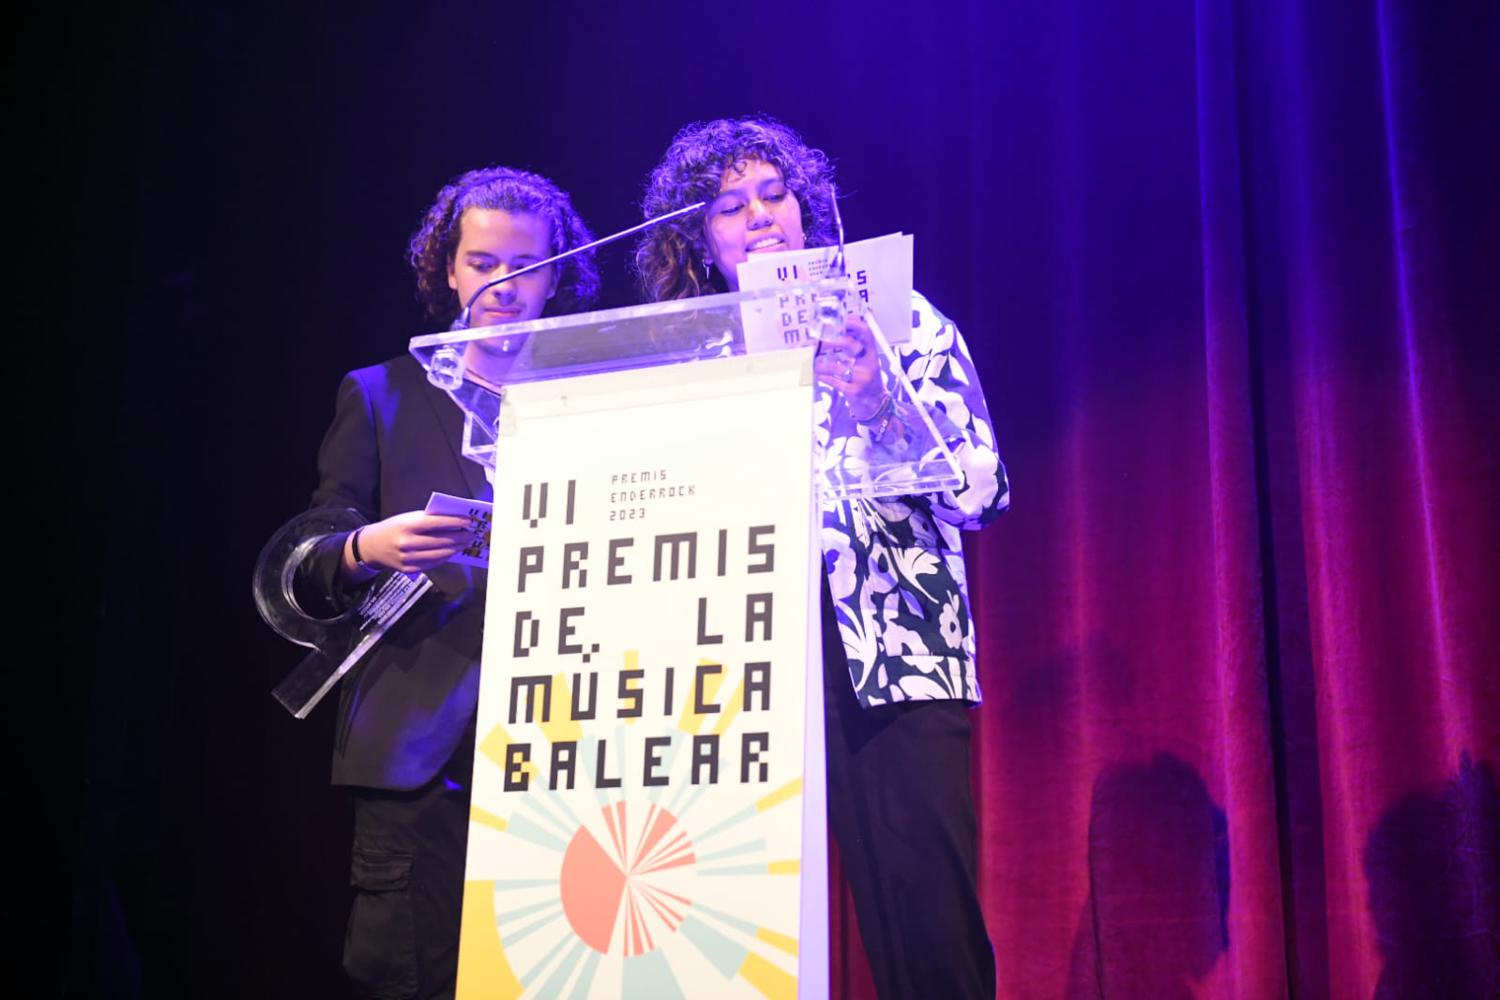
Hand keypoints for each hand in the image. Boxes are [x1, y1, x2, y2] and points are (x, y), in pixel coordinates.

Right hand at [342, 511, 472, 578]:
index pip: (435, 523)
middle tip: (471, 534)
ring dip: (455, 549)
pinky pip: (431, 564)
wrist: (371, 546)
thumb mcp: (406, 518)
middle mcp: (407, 543)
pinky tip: (451, 552)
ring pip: (438, 555)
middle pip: (440, 541)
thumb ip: (426, 519)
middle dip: (459, 538)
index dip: (454, 522)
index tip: (468, 521)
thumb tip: (452, 520)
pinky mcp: (408, 569)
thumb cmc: (393, 528)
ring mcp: (407, 558)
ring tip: (464, 544)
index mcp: (406, 526)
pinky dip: (444, 558)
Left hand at [814, 314, 885, 417]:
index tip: (840, 321)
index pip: (866, 333)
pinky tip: (819, 375)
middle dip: (832, 341)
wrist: (874, 405)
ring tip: (815, 365)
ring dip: (822, 365)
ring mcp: (863, 379)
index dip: (854, 324)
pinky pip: (836, 382)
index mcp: (872, 354)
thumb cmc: (866, 380)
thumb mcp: (865, 362)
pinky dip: (824, 377)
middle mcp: (869, 364)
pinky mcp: (855, 392)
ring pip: (839, 366)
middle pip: (851, 345)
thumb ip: (854, 348)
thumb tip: (835, 332)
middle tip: (819, 343)